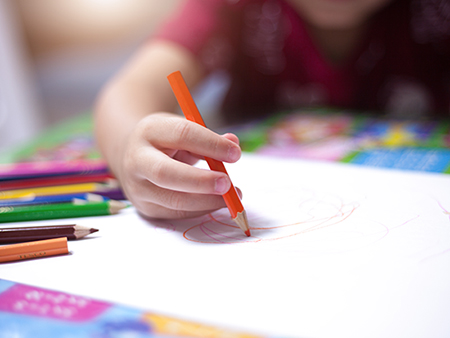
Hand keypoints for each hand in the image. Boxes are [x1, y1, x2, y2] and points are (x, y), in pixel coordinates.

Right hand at [116, 112, 241, 218]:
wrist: (132, 156)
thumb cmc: (166, 142)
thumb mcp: (183, 131)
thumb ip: (208, 138)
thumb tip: (233, 144)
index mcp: (150, 132)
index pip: (182, 135)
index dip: (211, 144)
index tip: (236, 154)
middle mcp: (137, 160)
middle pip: (166, 174)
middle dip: (201, 181)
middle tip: (227, 184)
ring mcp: (138, 188)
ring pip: (174, 200)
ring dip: (207, 201)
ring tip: (231, 197)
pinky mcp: (145, 208)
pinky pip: (177, 213)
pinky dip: (202, 209)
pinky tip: (216, 202)